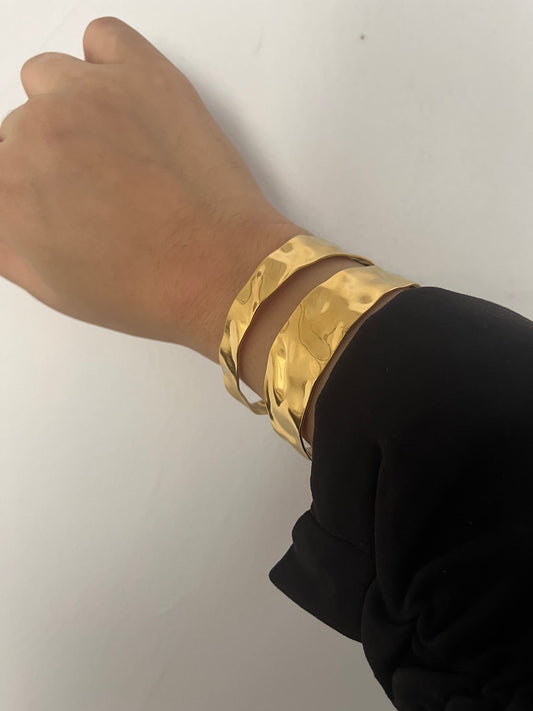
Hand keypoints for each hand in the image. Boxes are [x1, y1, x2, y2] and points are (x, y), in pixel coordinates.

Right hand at [0, 16, 303, 357]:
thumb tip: (4, 210)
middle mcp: (36, 132)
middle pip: (22, 126)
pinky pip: (103, 38)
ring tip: (116, 149)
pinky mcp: (142, 73)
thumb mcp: (51, 287)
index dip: (28, 188)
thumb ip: (4, 241)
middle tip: (99, 190)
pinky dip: (109, 63)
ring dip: (71, 107)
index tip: (57, 198)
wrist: (221, 272)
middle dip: (52, 156)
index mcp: (6, 188)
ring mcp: (89, 95)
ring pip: (49, 78)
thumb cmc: (146, 289)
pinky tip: (128, 103)